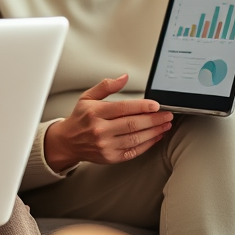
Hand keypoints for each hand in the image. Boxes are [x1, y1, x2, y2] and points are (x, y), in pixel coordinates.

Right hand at [43, 74, 172, 170]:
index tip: (156, 105)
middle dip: (154, 119)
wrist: (68, 142)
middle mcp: (100, 130)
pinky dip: (148, 144)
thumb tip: (124, 77)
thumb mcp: (87, 97)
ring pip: (136, 138)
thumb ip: (106, 86)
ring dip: (154, 131)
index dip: (142, 106)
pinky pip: (134, 150)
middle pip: (132, 124)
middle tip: (167, 115)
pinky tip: (155, 136)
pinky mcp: (111, 157)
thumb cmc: (80, 119)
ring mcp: (106, 145)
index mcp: (95, 113)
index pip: (123, 108)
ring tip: (165, 125)